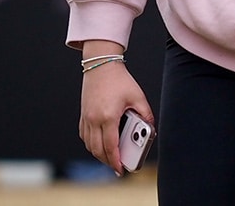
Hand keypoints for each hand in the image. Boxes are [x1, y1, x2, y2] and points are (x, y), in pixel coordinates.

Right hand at [78, 45, 151, 174]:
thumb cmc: (119, 80)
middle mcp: (94, 119)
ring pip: (89, 145)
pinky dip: (92, 144)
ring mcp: (87, 117)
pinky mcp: (83, 115)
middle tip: (117, 166)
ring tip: (110, 157)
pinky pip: (85, 136)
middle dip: (107, 161)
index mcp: (108, 117)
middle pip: (98, 150)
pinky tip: (100, 144)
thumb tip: (151, 128)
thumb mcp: (138, 96)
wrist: (101, 65)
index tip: (121, 169)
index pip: (111, 146)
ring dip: (99, 154)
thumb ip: (146, 114)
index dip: (116, 161)